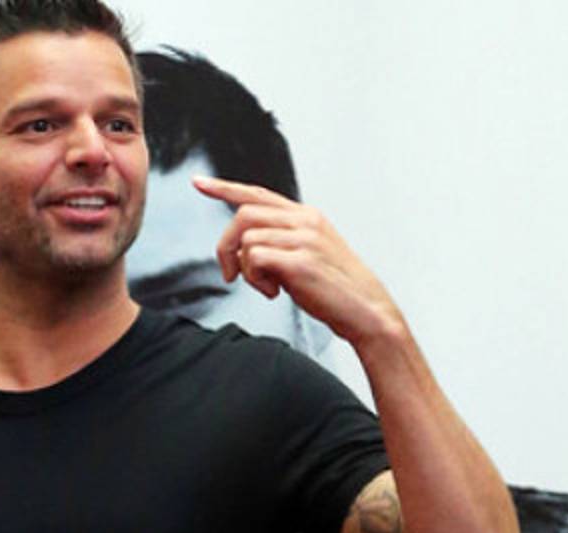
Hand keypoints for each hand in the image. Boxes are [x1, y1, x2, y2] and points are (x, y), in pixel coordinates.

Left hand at [193, 175, 404, 345]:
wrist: (367, 312)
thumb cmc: (336, 290)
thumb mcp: (310, 255)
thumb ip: (283, 243)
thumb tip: (247, 249)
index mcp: (307, 216)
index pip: (258, 194)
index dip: (225, 188)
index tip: (199, 183)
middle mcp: (305, 221)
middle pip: (243, 215)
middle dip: (226, 246)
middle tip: (230, 274)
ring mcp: (304, 239)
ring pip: (247, 239)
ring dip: (245, 269)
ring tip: (267, 287)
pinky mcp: (301, 261)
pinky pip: (255, 258)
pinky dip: (255, 279)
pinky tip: (273, 292)